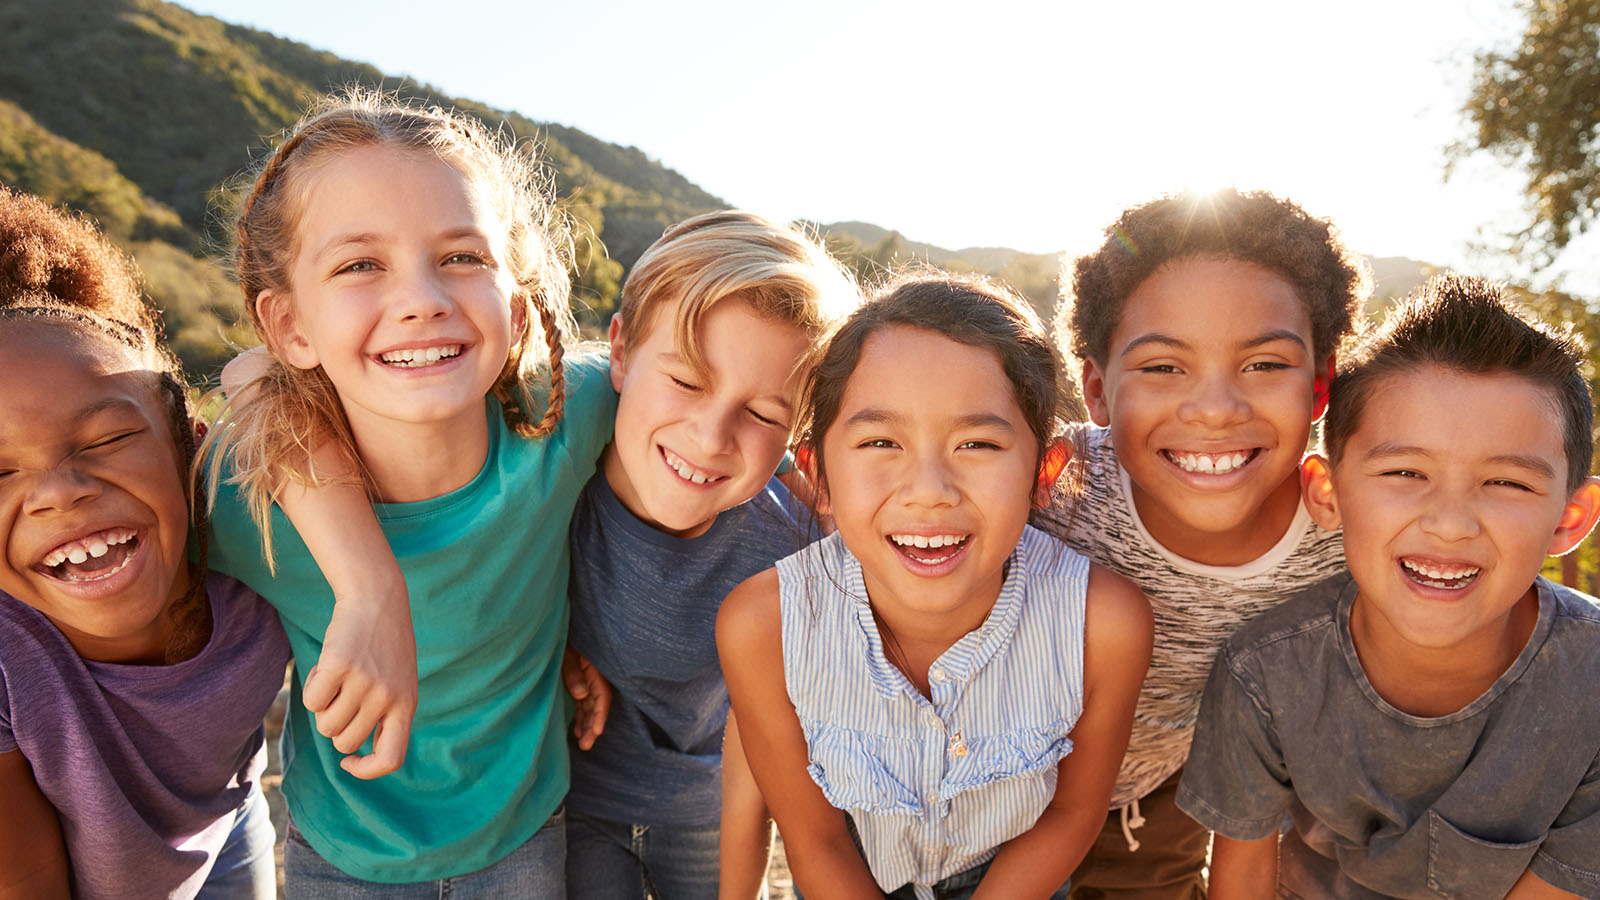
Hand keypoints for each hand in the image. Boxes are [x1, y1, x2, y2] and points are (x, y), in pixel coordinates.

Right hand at [306, 590, 417, 778]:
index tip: (349, 761)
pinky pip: (310, 701)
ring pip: (325, 724)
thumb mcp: (398, 682)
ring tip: (337, 678)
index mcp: (406, 706)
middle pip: (343, 741)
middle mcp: (387, 698)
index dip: (366, 770)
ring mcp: (363, 683)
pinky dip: (311, 687)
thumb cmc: (384, 645)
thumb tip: (351, 750)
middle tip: (342, 695)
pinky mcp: (339, 667)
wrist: (378, 598)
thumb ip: (385, 715)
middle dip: (335, 725)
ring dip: (322, 706)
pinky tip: (325, 667)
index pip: (390, 759)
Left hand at [563, 647, 611, 749]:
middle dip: (593, 726)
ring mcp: (585, 681)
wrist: (552, 630)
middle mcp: (592, 677)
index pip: (602, 695)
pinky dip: (580, 717)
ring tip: (582, 743)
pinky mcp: (577, 683)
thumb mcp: (566, 654)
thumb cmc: (560, 639)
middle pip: (597, 705)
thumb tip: (582, 695)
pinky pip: (582, 703)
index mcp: (594, 669)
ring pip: (589, 707)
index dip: (601, 714)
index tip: (597, 731)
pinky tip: (576, 730)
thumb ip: (573, 673)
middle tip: (586, 745)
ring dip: (587, 725)